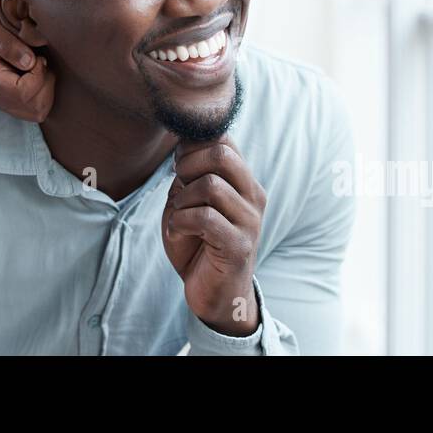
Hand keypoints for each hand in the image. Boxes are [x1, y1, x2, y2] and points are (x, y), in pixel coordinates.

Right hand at [0, 11, 54, 121]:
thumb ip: (8, 44)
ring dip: (47, 88)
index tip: (37, 56)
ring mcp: (5, 103)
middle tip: (40, 62)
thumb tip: (30, 62)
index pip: (23, 92)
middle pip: (35, 107)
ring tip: (39, 68)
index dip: (38, 75)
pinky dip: (45, 93)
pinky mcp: (13, 103)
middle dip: (46, 83)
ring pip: (39, 111)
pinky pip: (38, 110)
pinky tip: (38, 76)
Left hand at [161, 136, 266, 336]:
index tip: (179, 167)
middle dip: (188, 165)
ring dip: (182, 200)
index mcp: (243, 180)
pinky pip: (204, 218)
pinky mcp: (239, 246)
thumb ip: (190, 173)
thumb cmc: (199, 243)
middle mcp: (253, 195)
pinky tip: (179, 233)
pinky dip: (181, 222)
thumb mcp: (190, 200)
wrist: (215, 293)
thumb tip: (182, 140)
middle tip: (179, 186)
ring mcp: (250, 221)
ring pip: (210, 185)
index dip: (191, 146)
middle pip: (221, 154)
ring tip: (179, 216)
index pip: (223, 139)